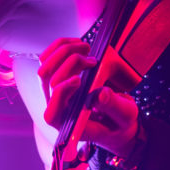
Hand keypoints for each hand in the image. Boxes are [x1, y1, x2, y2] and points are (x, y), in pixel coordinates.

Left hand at [39, 35, 142, 162]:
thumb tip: (101, 95)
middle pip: (48, 81)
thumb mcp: (124, 116)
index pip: (53, 112)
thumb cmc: (119, 122)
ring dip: (64, 51)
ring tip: (86, 48)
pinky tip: (78, 44)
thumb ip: (113, 107)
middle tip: (93, 60)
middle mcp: (56, 108)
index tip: (80, 79)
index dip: (61, 93)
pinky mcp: (57, 78)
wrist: (116, 118)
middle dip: (69, 64)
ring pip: (45, 66)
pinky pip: (48, 58)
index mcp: (69, 125)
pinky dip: (60, 46)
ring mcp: (53, 92)